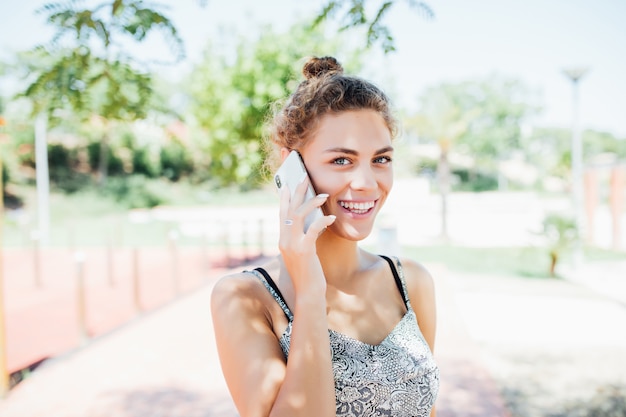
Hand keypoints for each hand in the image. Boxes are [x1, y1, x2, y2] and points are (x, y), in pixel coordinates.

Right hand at [278, 176, 335, 293]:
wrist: (308, 292)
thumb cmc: (308, 273)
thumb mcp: (302, 252)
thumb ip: (302, 237)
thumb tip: (312, 222)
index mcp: (283, 240)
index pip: (282, 214)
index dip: (285, 198)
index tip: (287, 184)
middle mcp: (284, 240)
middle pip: (289, 209)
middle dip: (297, 192)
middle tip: (303, 176)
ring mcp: (292, 245)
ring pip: (298, 216)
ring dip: (311, 203)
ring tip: (323, 195)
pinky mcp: (304, 250)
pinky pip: (312, 229)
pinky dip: (322, 221)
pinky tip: (332, 217)